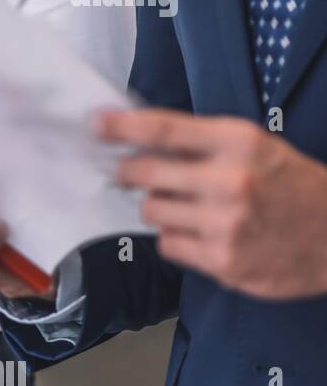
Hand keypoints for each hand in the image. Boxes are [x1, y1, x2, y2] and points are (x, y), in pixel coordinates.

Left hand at [103, 109, 326, 299]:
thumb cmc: (291, 186)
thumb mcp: (256, 147)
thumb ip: (202, 143)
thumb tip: (138, 138)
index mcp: (238, 143)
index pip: (162, 129)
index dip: (120, 127)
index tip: (94, 125)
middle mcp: (229, 181)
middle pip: (143, 172)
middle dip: (129, 172)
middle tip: (130, 173)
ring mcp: (225, 224)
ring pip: (151, 211)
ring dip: (161, 208)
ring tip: (189, 208)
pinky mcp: (222, 261)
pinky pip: (168, 245)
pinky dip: (177, 240)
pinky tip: (203, 234)